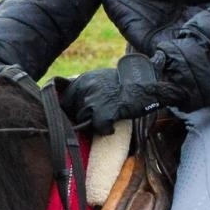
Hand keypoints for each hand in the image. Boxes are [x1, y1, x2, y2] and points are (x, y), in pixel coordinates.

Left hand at [60, 53, 176, 134]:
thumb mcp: (101, 79)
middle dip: (82, 117)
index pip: (64, 99)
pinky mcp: (103, 113)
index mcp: (83, 79)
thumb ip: (87, 88)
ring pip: (83, 121)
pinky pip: (98, 128)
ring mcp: (93, 101)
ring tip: (107, 120)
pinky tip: (113, 126)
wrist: (145, 87)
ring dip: (94, 123)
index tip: (76, 115)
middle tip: (95, 118)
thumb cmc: (125, 84)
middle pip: (73, 112)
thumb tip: (70, 104)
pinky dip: (106, 130)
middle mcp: (85, 88)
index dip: (70, 109)